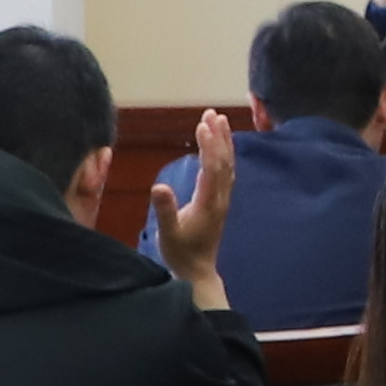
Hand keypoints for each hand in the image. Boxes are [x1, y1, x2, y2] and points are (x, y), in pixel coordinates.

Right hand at [157, 110, 238, 307]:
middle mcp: (220, 198)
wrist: (198, 272)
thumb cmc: (180, 253)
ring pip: (227, 165)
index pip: (212, 168)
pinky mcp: (220, 202)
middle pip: (223, 161)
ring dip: (223, 142)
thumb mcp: (168, 234)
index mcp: (208, 203)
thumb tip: (158, 185)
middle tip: (211, 113)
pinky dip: (223, 154)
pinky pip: (226, 172)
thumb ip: (165, 210)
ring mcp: (222, 200)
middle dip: (218, 136)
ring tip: (218, 119)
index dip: (209, 145)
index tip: (202, 124)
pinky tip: (219, 144)